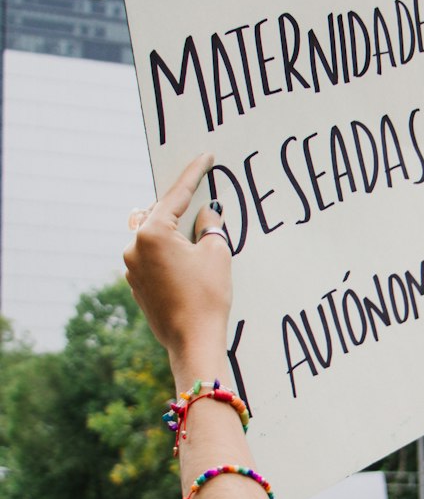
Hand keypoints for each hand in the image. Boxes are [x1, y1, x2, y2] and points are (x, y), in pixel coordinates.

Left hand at [123, 154, 231, 374]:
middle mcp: (134, 247)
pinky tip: (187, 262)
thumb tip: (206, 212)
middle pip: (158, 213)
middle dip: (179, 207)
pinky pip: (151, 257)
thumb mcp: (216, 254)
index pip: (176, 195)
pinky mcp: (136, 285)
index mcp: (152, 233)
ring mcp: (131, 268)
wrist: (192, 342)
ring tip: (197, 237)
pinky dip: (167, 252)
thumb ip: (210, 226)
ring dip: (172, 232)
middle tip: (202, 202)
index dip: (194, 174)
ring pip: (152, 236)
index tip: (205, 157)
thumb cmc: (207, 297)